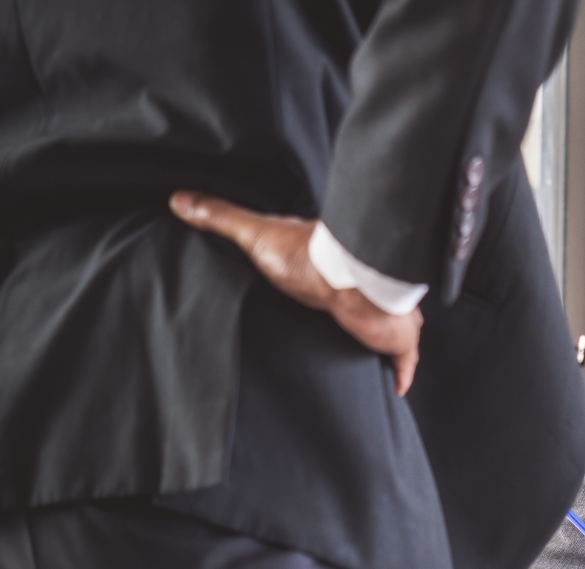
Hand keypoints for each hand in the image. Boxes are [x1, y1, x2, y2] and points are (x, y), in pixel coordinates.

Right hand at [169, 191, 422, 395]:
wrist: (350, 280)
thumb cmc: (307, 257)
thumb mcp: (255, 234)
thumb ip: (221, 217)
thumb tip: (180, 199)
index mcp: (335, 263)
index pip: (335, 272)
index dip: (329, 281)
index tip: (320, 291)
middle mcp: (365, 286)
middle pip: (365, 301)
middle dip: (360, 311)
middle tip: (347, 329)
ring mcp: (385, 313)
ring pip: (388, 327)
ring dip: (380, 337)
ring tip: (368, 353)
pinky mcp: (395, 338)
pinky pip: (404, 360)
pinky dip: (401, 372)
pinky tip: (396, 385)